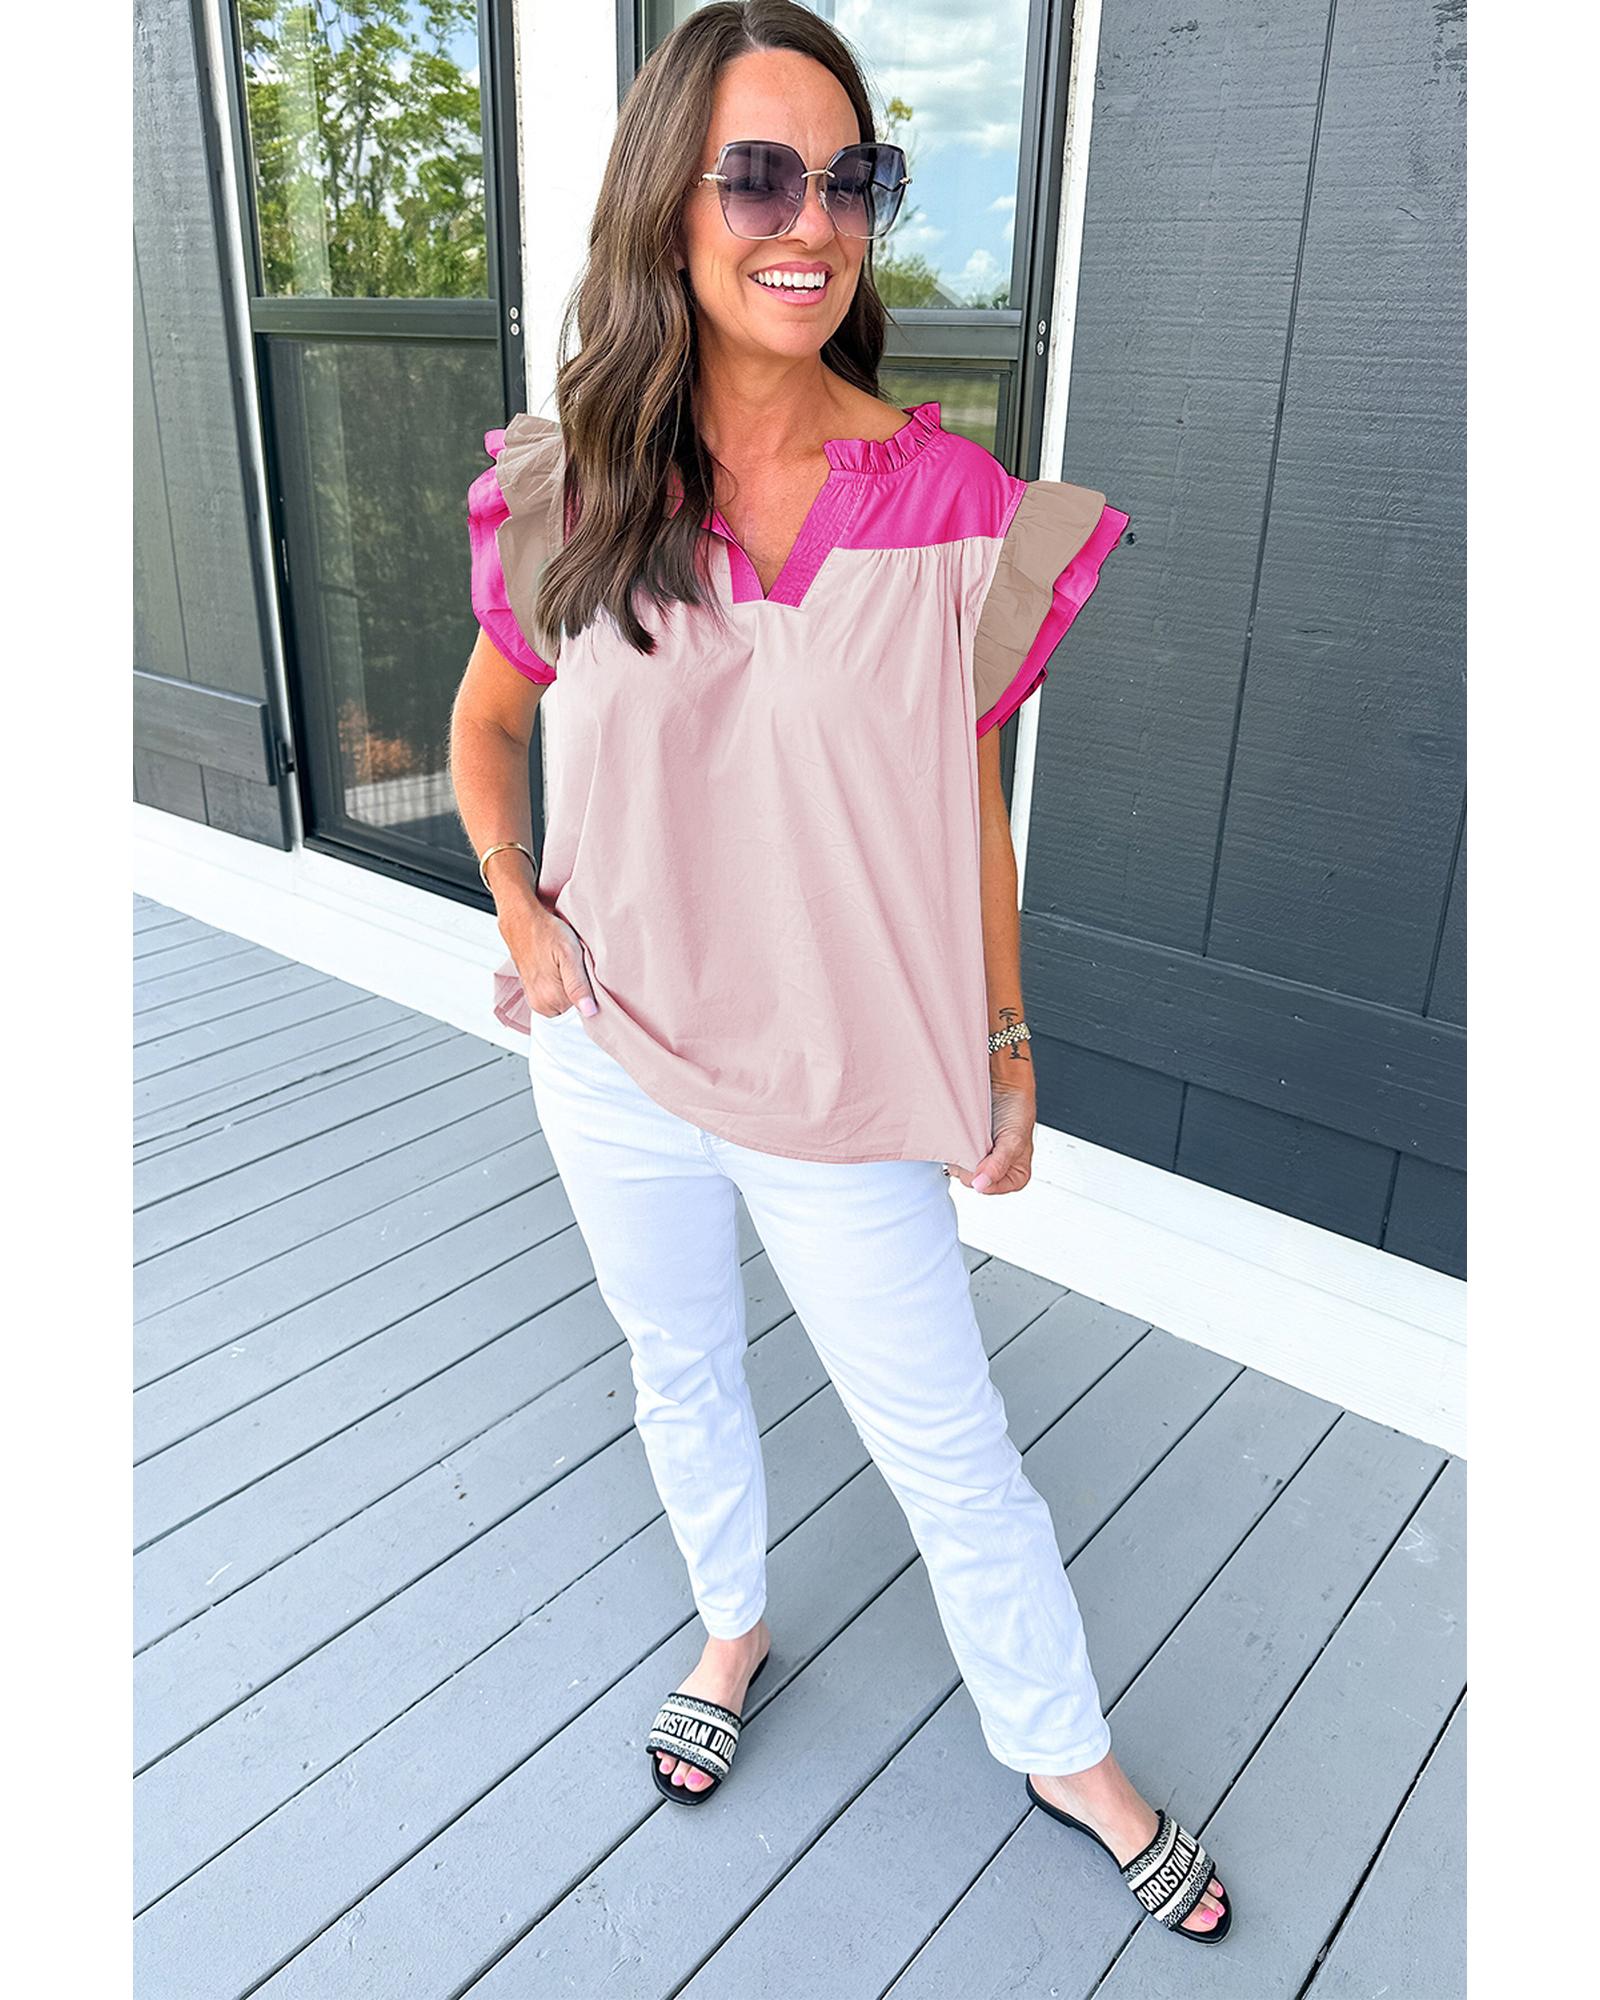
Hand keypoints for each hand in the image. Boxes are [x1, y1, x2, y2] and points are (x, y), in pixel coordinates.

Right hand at [500, 905, 598, 1018]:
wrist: (522, 920)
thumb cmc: (547, 932)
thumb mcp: (570, 955)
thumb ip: (578, 986)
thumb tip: (589, 1012)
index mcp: (551, 999)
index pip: (582, 1010)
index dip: (589, 993)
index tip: (585, 974)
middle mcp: (540, 1004)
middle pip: (572, 1007)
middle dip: (578, 989)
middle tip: (576, 966)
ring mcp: (533, 998)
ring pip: (563, 1000)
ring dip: (568, 986)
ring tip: (565, 965)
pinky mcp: (531, 990)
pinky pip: (553, 994)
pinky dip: (558, 983)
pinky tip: (558, 966)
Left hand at [946, 1070, 1035, 1194]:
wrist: (1004, 1085)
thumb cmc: (1017, 1110)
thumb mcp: (1014, 1141)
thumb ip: (998, 1166)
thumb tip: (980, 1185)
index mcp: (1015, 1175)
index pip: (989, 1189)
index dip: (982, 1174)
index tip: (983, 1156)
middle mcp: (997, 1171)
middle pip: (972, 1180)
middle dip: (970, 1163)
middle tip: (978, 1142)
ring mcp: (980, 1160)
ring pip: (961, 1169)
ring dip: (961, 1154)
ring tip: (972, 1136)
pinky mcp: (967, 1149)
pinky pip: (954, 1156)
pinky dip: (955, 1147)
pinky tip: (963, 1136)